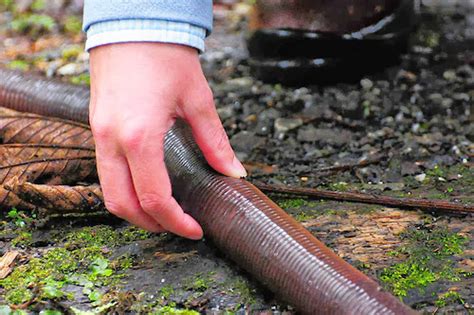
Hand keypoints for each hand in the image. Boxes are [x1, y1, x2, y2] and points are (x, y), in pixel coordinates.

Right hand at [89, 43, 246, 238]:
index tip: (195, 230)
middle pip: (123, 204)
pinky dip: (124, 189)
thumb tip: (233, 173)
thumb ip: (215, 143)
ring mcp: (99, 134)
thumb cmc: (166, 55)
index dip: (176, 222)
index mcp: (141, 136)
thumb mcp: (198, 100)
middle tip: (179, 226)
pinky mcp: (97, 127)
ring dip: (134, 209)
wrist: (134, 24)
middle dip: (151, 224)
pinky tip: (146, 185)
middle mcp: (112, 140)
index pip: (155, 198)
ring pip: (109, 191)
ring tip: (163, 212)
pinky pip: (105, 172)